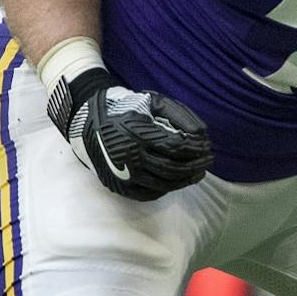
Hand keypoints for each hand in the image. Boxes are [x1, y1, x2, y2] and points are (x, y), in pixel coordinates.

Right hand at [47, 71, 212, 200]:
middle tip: (208, 161)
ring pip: (163, 184)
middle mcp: (129, 156)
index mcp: (137, 133)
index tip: (207, 147)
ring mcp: (122, 174)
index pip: (177, 147)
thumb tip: (203, 134)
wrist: (88, 120)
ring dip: (185, 180)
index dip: (197, 148)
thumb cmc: (126, 108)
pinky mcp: (117, 185)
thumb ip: (180, 115)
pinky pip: (147, 194)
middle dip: (196, 165)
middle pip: (173, 168)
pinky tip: (176, 181)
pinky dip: (165, 189)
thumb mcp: (153, 102)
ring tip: (198, 172)